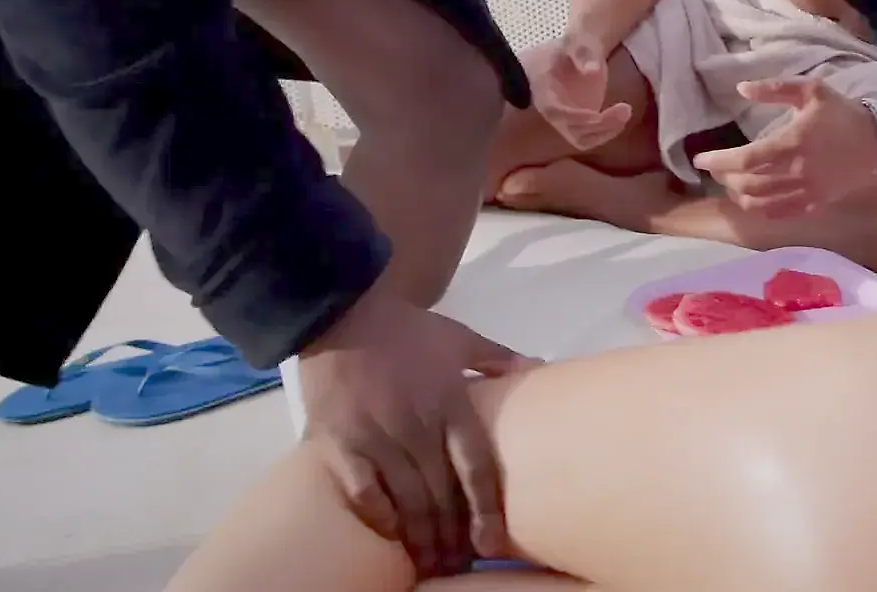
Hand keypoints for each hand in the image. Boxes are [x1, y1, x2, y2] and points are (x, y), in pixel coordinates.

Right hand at [298, 291, 542, 577]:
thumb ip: (497, 357)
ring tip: (431, 561)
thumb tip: (538, 364)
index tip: (491, 543)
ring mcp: (376, 438)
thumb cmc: (404, 330)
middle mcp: (416, 427)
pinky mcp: (338, 444)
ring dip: (420, 537)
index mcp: (450, 403)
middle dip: (452, 535)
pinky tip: (392, 534)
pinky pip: (362, 492)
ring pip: (406, 501)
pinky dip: (379, 517)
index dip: (485, 509)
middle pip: (441, 495)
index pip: (476, 467)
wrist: (340, 313)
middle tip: (459, 562)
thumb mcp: (458, 337)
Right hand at [526, 33, 630, 150]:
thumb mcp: (578, 41)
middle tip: (625, 110)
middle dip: (597, 126)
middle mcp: (552, 108)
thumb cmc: (575, 44)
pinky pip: (590, 137)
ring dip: (605, 131)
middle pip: (569, 129)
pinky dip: (606, 133)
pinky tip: (621, 119)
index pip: (553, 112)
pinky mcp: (579, 122)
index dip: (574, 118)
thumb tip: (592, 71)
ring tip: (626, 112)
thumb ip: (583, 52)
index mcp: (543, 89)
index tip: (596, 115)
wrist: (579, 50)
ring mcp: (566, 118)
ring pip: (581, 139)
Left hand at [690, 77, 876, 218]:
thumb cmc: (840, 112)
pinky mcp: (815, 203)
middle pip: (748, 184)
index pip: (746, 159)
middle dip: (724, 177)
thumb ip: (774, 88)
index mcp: (793, 143)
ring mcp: (807, 191)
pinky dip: (759, 210)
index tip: (701, 159)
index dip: (719, 161)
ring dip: (738, 194)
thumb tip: (741, 87)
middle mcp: (797, 172)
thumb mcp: (810, 90)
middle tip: (715, 167)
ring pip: (760, 203)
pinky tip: (751, 199)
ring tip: (730, 182)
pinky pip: (780, 214)